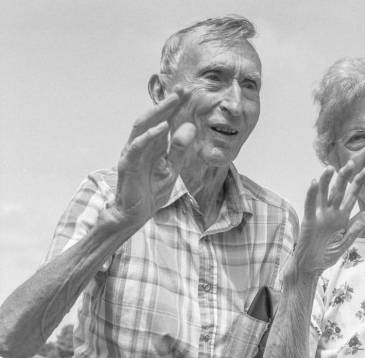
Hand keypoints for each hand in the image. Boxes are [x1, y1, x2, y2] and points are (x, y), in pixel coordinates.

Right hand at [113, 88, 195, 227]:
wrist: (136, 213)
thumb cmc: (152, 190)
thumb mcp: (172, 168)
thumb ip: (180, 149)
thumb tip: (190, 127)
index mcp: (154, 145)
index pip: (164, 120)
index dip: (175, 106)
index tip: (187, 91)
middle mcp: (141, 144)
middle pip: (153, 118)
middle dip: (167, 104)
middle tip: (181, 90)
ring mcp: (132, 153)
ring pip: (142, 127)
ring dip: (157, 113)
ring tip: (172, 102)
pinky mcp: (127, 165)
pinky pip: (136, 147)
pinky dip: (148, 136)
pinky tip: (161, 128)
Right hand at [293, 161, 364, 274]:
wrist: (312, 267)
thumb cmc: (327, 254)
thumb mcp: (346, 241)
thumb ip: (356, 227)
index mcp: (342, 217)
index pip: (351, 196)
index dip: (358, 184)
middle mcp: (331, 213)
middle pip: (339, 191)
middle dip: (345, 177)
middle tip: (352, 162)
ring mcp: (319, 215)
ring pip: (323, 194)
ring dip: (327, 181)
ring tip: (331, 167)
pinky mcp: (309, 221)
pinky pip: (310, 205)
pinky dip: (312, 194)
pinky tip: (315, 182)